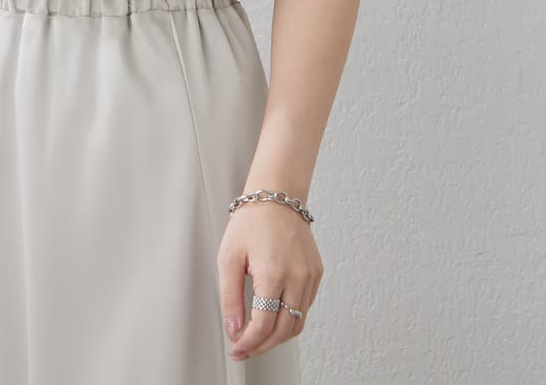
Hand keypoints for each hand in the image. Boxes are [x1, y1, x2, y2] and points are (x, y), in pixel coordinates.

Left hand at [217, 201, 322, 359]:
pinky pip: (305, 306)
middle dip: (263, 346)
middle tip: (245, 348)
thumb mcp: (228, 258)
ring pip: (298, 322)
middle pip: (284, 330)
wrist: (276, 196)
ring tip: (258, 337)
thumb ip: (230, 297)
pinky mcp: (316, 273)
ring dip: (278, 336)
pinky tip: (274, 316)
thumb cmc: (251, 221)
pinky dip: (290, 318)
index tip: (236, 347)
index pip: (264, 325)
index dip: (248, 343)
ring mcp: (310, 276)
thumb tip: (234, 328)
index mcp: (274, 273)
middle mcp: (297, 277)